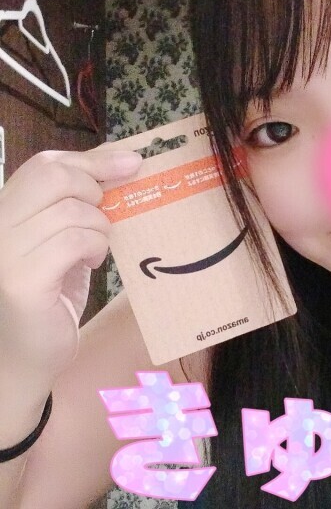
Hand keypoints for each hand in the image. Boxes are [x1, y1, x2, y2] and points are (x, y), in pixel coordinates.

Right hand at [0, 146, 141, 381]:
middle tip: (106, 218)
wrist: (27, 354)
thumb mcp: (66, 238)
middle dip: (95, 191)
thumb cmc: (51, 294)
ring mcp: (4, 252)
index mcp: (5, 210)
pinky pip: (73, 241)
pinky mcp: (21, 280)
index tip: (132, 162)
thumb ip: (81, 204)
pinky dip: (94, 247)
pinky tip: (92, 264)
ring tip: (96, 251)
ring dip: (100, 228)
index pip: (46, 165)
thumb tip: (125, 161)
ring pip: (71, 211)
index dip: (93, 160)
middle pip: (55, 177)